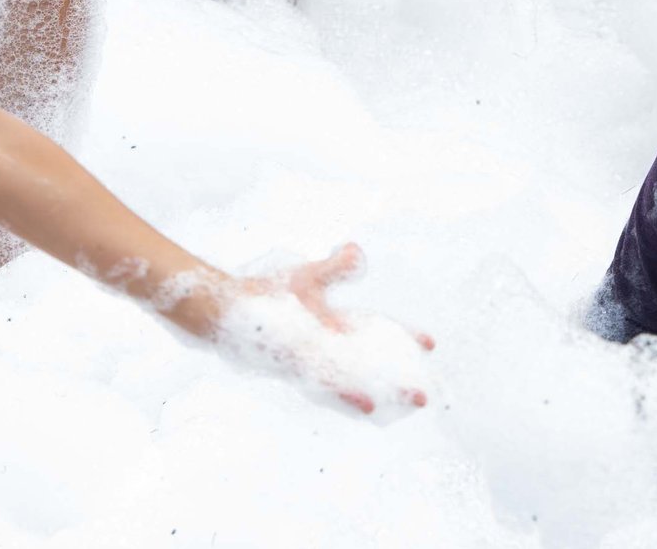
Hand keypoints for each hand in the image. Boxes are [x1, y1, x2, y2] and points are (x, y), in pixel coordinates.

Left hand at [183, 244, 436, 417]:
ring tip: (410, 401)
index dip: (403, 338)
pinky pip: (327, 380)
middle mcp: (327, 348)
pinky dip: (347, 391)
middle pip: (371, 365)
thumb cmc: (266, 294)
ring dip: (383, 391)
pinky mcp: (296, 362)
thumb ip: (336, 268)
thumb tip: (357, 250)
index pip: (376, 333)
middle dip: (399, 378)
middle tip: (426, 394)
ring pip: (356, 379)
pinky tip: (367, 405)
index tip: (430, 344)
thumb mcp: (309, 277)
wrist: (225, 308)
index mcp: (335, 326)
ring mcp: (313, 358)